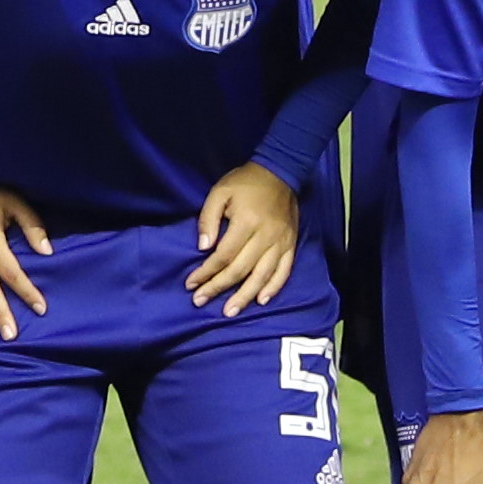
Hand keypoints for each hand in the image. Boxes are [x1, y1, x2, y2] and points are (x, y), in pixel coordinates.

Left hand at [186, 163, 299, 317]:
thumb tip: (203, 248)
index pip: (223, 256)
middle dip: (218, 288)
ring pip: (262, 276)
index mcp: (246, 222)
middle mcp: (265, 236)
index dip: (206, 272)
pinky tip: (261, 300)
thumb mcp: (219, 192)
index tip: (191, 284)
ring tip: (229, 311)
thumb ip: (208, 219)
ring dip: (245, 296)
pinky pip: (284, 271)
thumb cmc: (245, 182)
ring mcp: (281, 242)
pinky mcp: (291, 245)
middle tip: (200, 301)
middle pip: (240, 269)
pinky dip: (274, 288)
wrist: (281, 172)